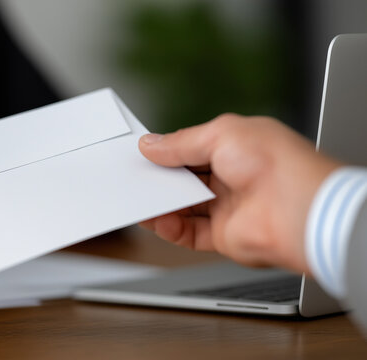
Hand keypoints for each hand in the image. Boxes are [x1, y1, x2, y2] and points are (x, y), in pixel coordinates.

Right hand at [138, 114, 340, 273]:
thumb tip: (152, 145)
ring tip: (139, 199)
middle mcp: (233, 178)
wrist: (299, 210)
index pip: (192, 149)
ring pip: (183, 208)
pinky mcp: (224, 236)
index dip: (167, 151)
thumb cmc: (278, 164)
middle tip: (136, 176)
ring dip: (161, 204)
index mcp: (238, 147)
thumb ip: (181, 142)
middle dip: (160, 178)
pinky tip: (157, 219)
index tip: (143, 154)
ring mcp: (228, 208)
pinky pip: (188, 233)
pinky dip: (169, 227)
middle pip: (185, 179)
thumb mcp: (220, 134)